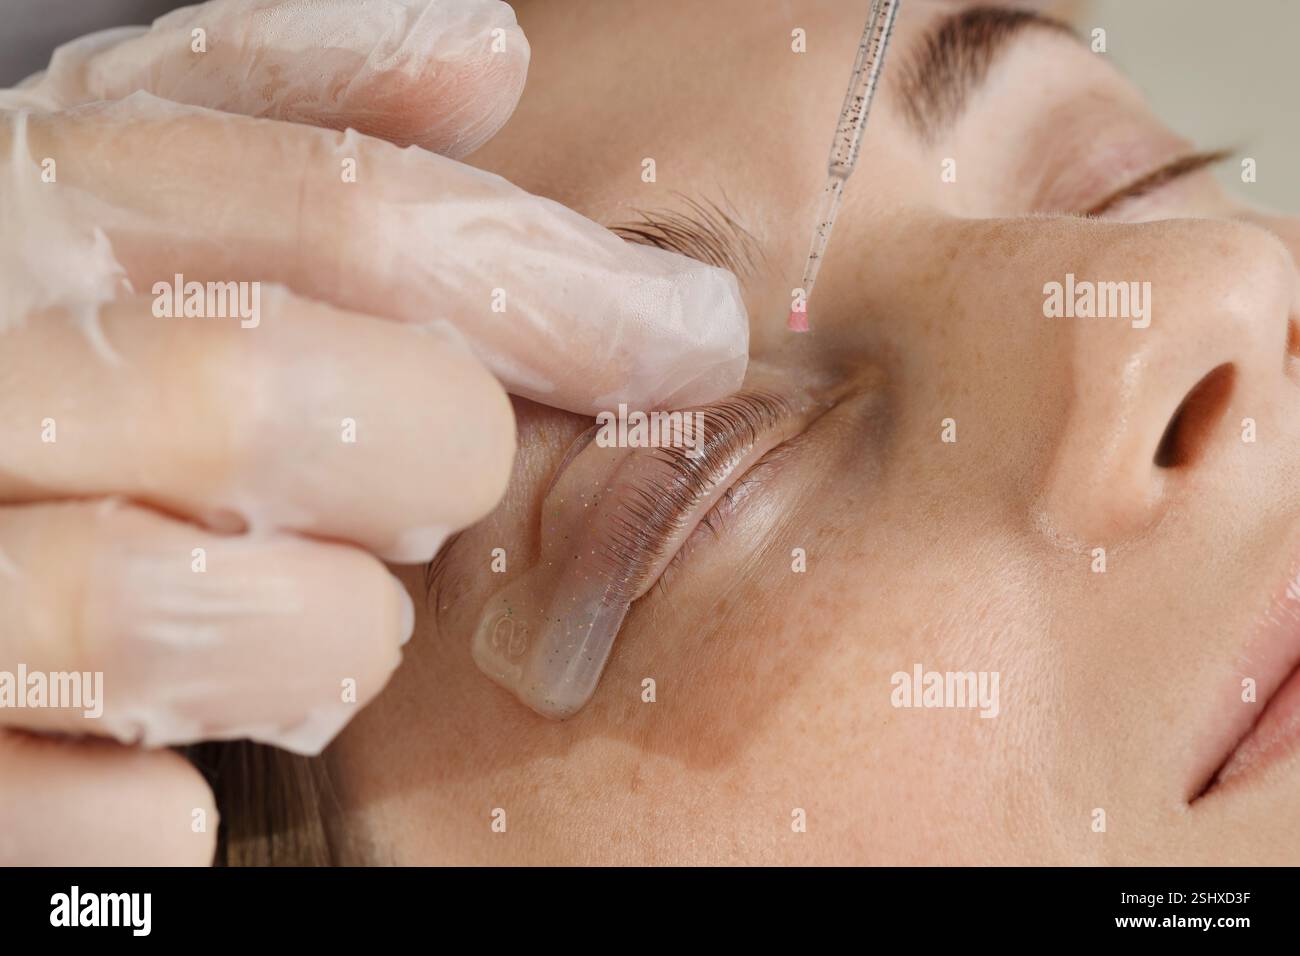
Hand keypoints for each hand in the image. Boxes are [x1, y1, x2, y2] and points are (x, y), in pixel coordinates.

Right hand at [0, 0, 747, 863]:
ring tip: (329, 615)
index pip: (326, 218)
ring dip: (318, 631)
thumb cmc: (43, 352)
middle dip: (431, 451)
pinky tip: (194, 771)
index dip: (547, 281)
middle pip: (263, 400)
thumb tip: (482, 52)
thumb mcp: (133, 202)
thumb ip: (290, 123)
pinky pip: (85, 811)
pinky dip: (170, 804)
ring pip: (161, 609)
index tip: (689, 335)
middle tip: (452, 478)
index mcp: (20, 215)